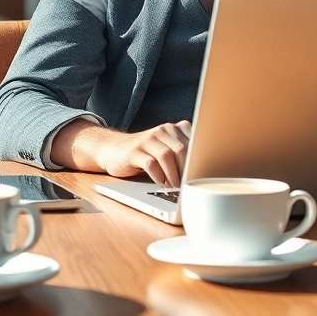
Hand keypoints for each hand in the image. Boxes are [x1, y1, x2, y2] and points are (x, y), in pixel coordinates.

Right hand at [51, 120, 193, 185]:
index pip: (194, 141)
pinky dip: (158, 177)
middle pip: (182, 149)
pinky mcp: (134, 152)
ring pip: (167, 156)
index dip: (200, 159)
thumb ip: (183, 152)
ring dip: (173, 175)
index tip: (203, 174)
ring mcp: (147, 140)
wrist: (113, 149)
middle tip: (189, 185)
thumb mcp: (165, 148)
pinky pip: (150, 164)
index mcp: (173, 128)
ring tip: (175, 187)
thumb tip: (204, 171)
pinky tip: (160, 184)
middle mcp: (161, 130)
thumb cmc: (144, 153)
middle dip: (187, 170)